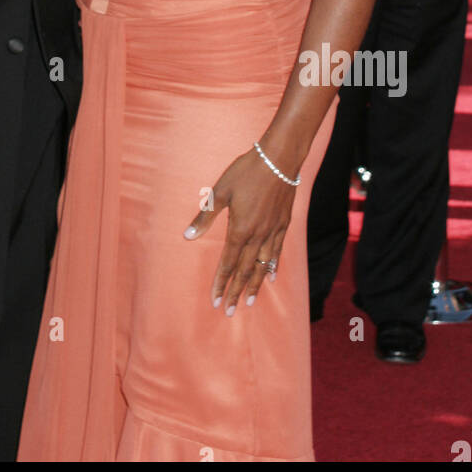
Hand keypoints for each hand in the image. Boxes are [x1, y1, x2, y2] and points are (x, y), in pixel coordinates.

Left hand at [184, 147, 295, 311]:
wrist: (279, 159)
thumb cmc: (246, 172)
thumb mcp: (221, 191)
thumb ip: (206, 216)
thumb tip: (187, 236)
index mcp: (240, 229)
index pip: (228, 263)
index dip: (221, 283)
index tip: (215, 300)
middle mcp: (258, 236)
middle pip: (245, 270)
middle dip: (236, 292)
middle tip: (229, 311)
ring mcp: (273, 232)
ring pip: (263, 266)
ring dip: (255, 286)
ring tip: (250, 303)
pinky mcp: (284, 225)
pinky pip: (277, 253)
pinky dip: (273, 268)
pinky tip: (271, 278)